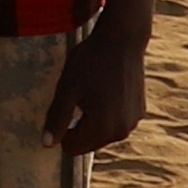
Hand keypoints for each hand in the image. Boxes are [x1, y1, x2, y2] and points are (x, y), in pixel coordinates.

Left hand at [45, 8, 154, 154]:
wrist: (122, 39)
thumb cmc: (90, 61)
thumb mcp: (67, 88)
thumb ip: (57, 119)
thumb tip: (47, 145)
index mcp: (101, 128)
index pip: (73, 148)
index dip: (61, 132)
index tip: (61, 109)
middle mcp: (121, 131)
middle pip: (88, 143)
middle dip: (77, 127)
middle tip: (75, 98)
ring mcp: (133, 122)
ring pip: (103, 133)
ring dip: (92, 121)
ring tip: (90, 93)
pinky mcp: (139, 111)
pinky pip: (116, 122)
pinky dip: (108, 113)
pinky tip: (104, 91)